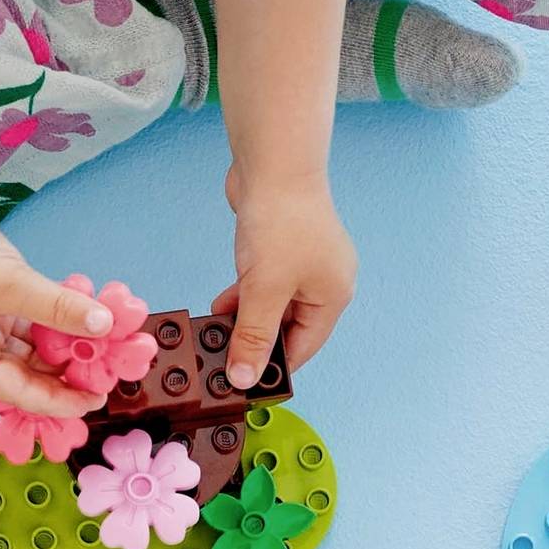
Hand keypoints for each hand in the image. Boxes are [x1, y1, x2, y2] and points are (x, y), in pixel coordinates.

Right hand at [0, 191, 112, 413]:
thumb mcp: (11, 283)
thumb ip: (57, 306)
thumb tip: (103, 325)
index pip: (18, 393)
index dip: (57, 401)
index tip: (94, 401)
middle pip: (22, 375)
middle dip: (61, 377)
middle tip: (102, 375)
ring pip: (26, 349)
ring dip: (58, 349)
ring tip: (98, 351)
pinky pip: (24, 325)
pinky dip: (49, 324)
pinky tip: (78, 321)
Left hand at [214, 165, 357, 388]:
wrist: (273, 164)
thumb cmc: (281, 222)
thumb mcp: (264, 289)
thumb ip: (253, 336)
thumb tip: (245, 378)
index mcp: (333, 296)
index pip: (303, 348)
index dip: (273, 368)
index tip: (242, 384)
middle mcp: (324, 281)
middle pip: (289, 328)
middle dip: (255, 341)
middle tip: (222, 360)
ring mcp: (304, 263)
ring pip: (273, 305)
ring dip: (245, 318)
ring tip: (215, 334)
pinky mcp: (283, 247)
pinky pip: (264, 284)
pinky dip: (245, 295)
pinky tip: (221, 304)